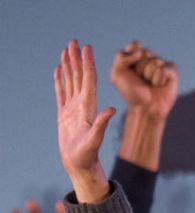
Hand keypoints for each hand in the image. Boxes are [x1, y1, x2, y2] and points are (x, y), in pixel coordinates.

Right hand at [55, 40, 113, 202]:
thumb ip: (102, 124)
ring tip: (66, 50)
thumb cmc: (87, 156)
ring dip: (69, 66)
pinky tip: (59, 69)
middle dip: (77, 59)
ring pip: (71, 82)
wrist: (81, 165)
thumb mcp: (95, 140)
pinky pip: (61, 93)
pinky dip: (60, 80)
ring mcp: (73, 109)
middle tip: (74, 41)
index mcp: (89, 107)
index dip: (88, 64)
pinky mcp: (64, 114)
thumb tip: (112, 109)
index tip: (86, 48)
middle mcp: (83, 105)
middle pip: (80, 77)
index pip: (89, 80)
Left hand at [110, 41, 177, 119]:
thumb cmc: (131, 92)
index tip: (130, 68)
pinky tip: (159, 85)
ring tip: (149, 84)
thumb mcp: (117, 74)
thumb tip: (141, 52)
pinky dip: (158, 79)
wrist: (145, 108)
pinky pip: (164, 69)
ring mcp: (161, 65)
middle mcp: (149, 59)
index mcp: (136, 57)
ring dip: (149, 75)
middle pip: (144, 53)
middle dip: (139, 68)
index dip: (132, 56)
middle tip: (140, 79)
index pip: (135, 45)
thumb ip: (121, 57)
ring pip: (155, 61)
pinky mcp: (172, 72)